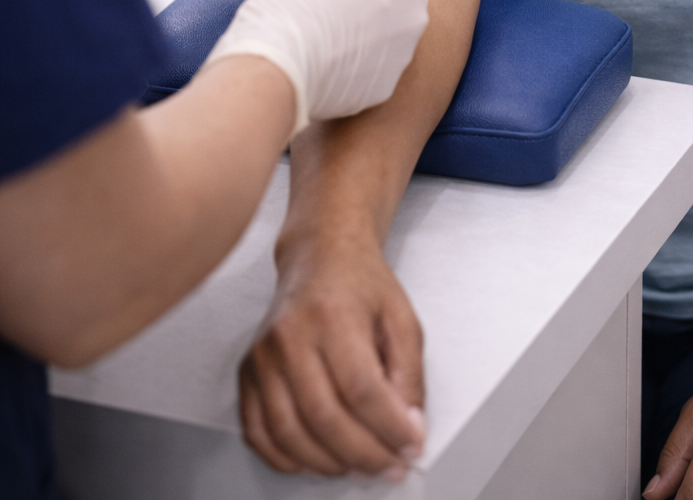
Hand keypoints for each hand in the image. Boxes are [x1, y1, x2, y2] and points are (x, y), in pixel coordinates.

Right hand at [206, 0, 429, 132]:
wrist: (276, 71)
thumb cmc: (295, 5)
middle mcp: (414, 19)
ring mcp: (401, 57)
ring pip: (390, 33)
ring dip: (367, 26)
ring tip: (323, 26)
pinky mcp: (382, 89)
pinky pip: (375, 65)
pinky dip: (357, 60)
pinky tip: (324, 56)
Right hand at [239, 229, 424, 478]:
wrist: (320, 257)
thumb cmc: (361, 285)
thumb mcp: (402, 318)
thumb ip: (409, 374)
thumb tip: (409, 428)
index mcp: (334, 314)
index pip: (361, 388)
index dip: (389, 428)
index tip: (411, 446)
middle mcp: (291, 335)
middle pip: (324, 416)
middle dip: (364, 454)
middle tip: (391, 466)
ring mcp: (263, 356)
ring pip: (289, 432)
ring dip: (329, 464)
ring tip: (360, 467)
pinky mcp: (247, 373)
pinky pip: (258, 432)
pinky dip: (287, 459)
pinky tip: (317, 461)